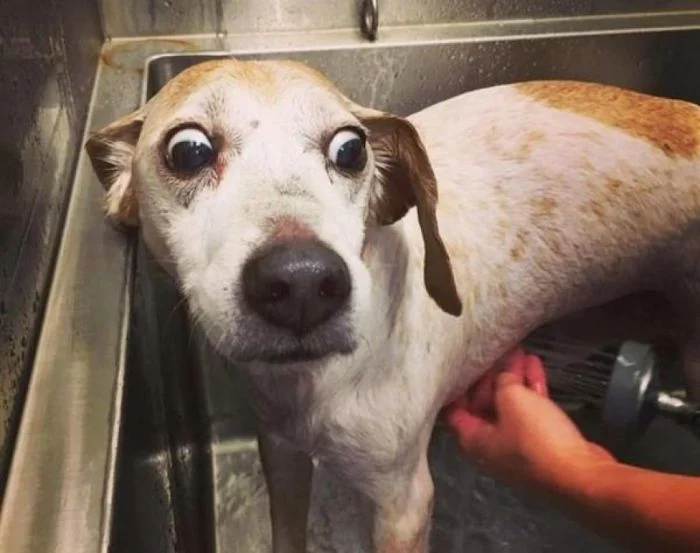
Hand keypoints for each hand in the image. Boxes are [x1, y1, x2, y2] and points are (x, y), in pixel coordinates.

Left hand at [444, 348, 614, 495]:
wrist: (580, 475)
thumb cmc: (535, 437)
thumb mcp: (513, 400)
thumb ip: (502, 383)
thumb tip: (502, 378)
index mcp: (474, 440)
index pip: (455, 411)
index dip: (457, 386)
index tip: (462, 364)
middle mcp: (491, 446)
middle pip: (483, 406)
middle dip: (491, 378)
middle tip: (496, 353)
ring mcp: (517, 447)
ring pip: (511, 407)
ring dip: (514, 380)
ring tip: (518, 352)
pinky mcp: (541, 445)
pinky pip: (531, 412)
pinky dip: (531, 390)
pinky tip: (534, 364)